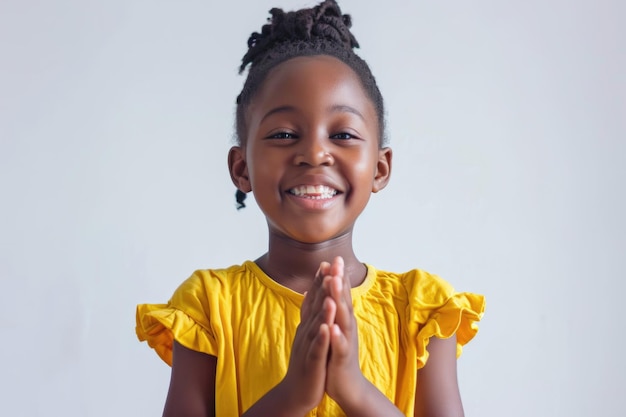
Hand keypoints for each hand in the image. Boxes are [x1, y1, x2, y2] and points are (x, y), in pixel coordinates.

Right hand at [281, 261, 335, 411]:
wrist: (296, 392)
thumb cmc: (307, 362)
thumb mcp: (308, 335)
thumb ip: (309, 314)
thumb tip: (309, 293)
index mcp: (308, 326)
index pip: (315, 300)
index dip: (320, 281)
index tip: (328, 262)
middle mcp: (306, 332)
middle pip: (315, 305)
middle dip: (323, 285)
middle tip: (329, 265)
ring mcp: (308, 346)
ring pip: (317, 324)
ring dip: (323, 306)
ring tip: (330, 289)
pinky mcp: (312, 362)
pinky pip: (318, 347)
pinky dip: (322, 336)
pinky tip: (327, 326)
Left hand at [323, 257, 366, 406]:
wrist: (348, 385)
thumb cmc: (338, 354)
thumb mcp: (336, 327)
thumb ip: (335, 308)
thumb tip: (333, 287)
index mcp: (344, 319)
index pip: (340, 294)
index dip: (337, 276)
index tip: (334, 257)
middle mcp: (348, 327)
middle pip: (344, 301)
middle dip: (340, 282)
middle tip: (337, 263)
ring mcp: (346, 341)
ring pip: (343, 319)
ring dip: (339, 302)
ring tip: (334, 286)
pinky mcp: (342, 358)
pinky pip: (340, 346)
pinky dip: (337, 337)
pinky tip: (333, 328)